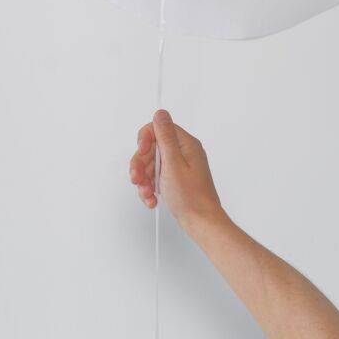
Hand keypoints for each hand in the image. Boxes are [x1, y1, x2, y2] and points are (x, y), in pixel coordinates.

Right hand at [128, 109, 223, 231]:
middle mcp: (183, 153)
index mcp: (186, 145)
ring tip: (147, 193)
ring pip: (152, 165)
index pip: (160, 129)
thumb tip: (161, 114)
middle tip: (137, 178)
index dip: (146, 139)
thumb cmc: (192, 198)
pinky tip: (152, 198)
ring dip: (144, 180)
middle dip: (141, 164)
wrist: (201, 224)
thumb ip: (165, 138)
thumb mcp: (174, 165)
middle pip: (152, 149)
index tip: (141, 151)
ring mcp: (179, 167)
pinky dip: (150, 188)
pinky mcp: (175, 180)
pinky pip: (156, 178)